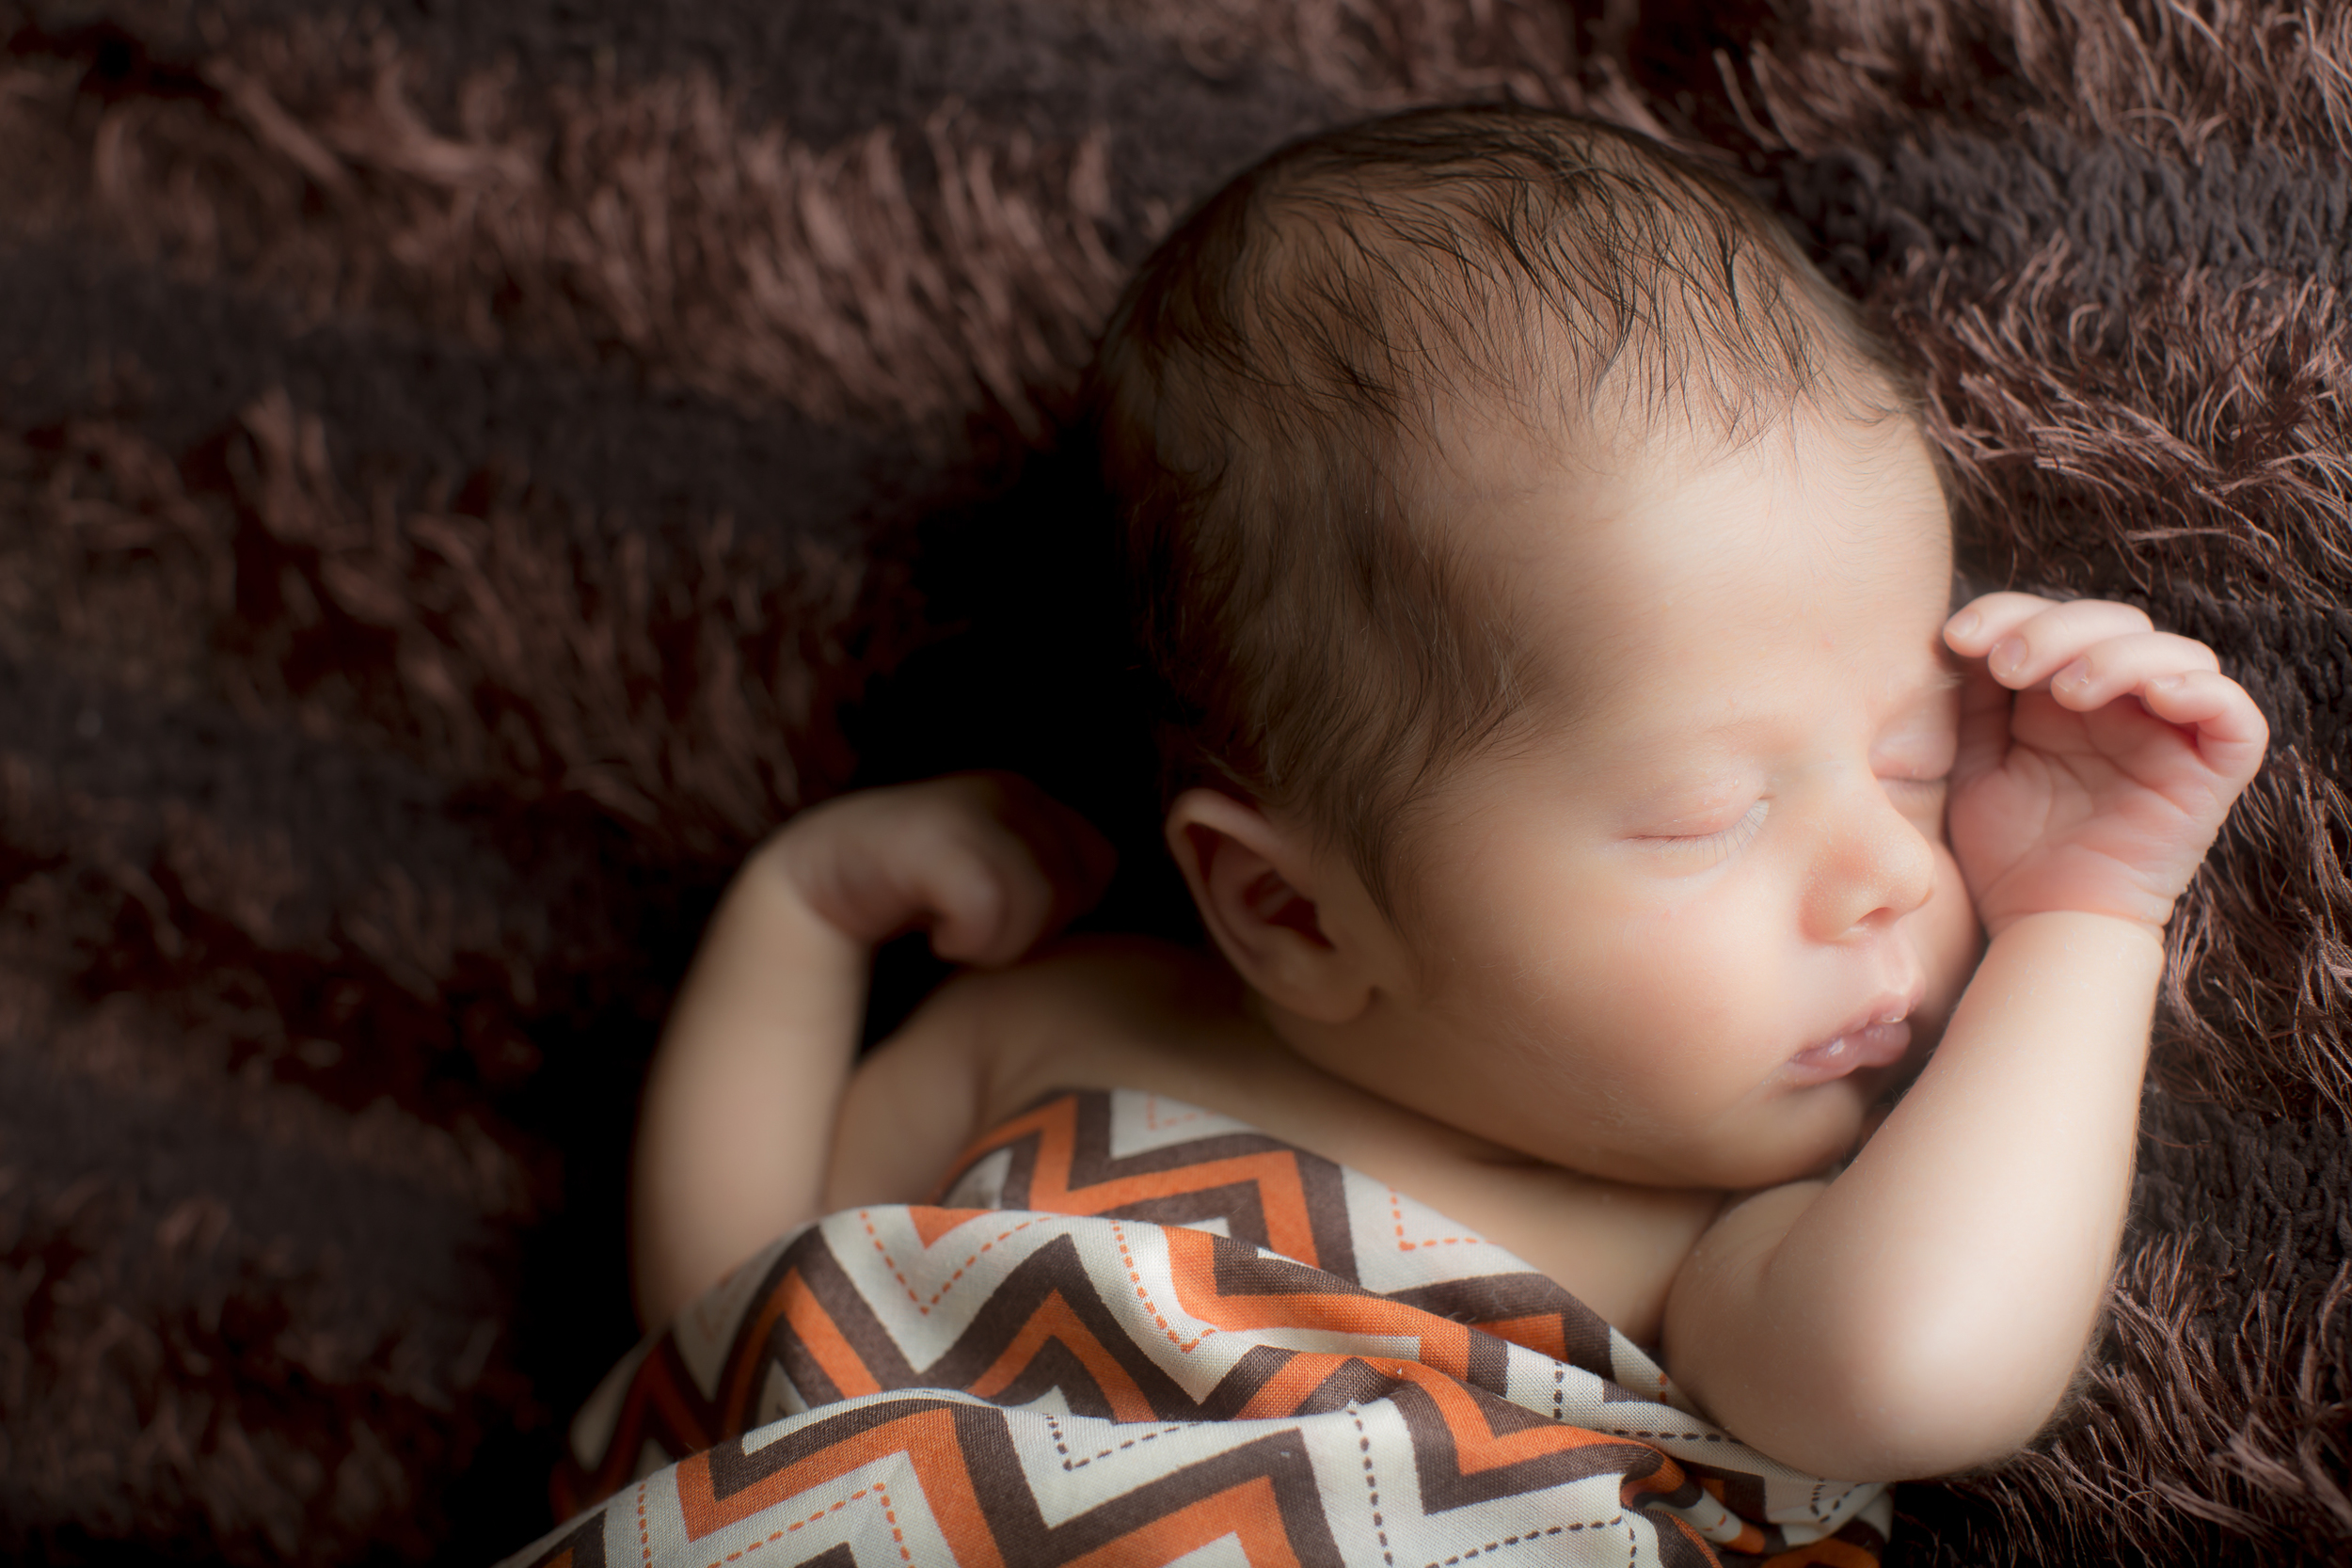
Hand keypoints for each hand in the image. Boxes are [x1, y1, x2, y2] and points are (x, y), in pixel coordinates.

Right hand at [762, 773, 1115, 963]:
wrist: (821, 893)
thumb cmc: (928, 909)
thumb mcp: (1010, 895)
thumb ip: (1060, 892)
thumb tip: (1125, 917)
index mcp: (1039, 801)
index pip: (1102, 866)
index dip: (1063, 913)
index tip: (1006, 923)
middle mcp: (1013, 788)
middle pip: (1080, 885)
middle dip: (1033, 931)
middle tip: (974, 932)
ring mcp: (970, 799)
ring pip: (1041, 898)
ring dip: (997, 942)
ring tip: (951, 934)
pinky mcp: (926, 827)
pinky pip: (990, 903)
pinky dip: (967, 939)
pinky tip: (934, 936)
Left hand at [1941, 594, 2266, 936]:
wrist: (2038, 923)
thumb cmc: (2006, 851)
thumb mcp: (1977, 763)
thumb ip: (1978, 701)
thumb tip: (1967, 636)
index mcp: (2067, 695)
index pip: (2057, 620)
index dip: (2012, 611)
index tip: (1958, 635)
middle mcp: (2124, 706)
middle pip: (2116, 625)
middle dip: (2056, 630)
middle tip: (2009, 665)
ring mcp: (2171, 735)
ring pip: (2178, 654)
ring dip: (2119, 656)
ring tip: (2065, 691)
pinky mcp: (2211, 774)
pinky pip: (2236, 718)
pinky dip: (2203, 692)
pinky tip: (2155, 694)